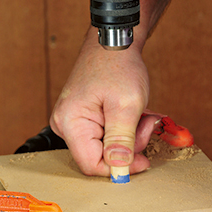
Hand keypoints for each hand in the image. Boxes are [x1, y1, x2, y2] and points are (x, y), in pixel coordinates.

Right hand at [50, 27, 156, 175]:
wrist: (114, 41)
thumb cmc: (118, 65)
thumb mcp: (126, 105)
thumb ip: (122, 140)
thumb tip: (118, 169)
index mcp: (70, 123)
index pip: (91, 164)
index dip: (118, 167)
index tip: (143, 160)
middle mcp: (66, 125)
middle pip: (99, 156)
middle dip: (128, 146)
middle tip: (146, 125)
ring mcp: (74, 122)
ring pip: (106, 147)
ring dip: (130, 136)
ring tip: (141, 115)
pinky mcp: (84, 118)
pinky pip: (105, 136)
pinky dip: (124, 129)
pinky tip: (133, 115)